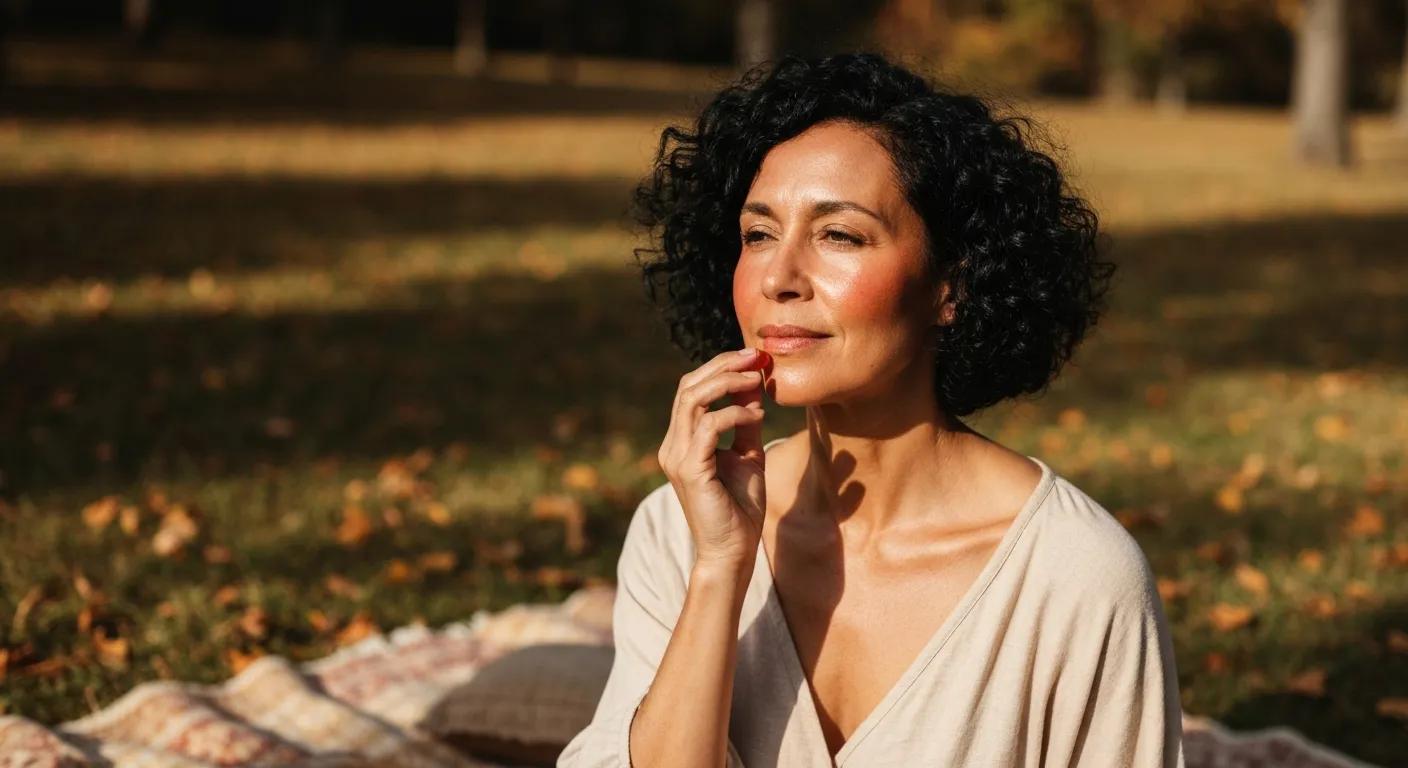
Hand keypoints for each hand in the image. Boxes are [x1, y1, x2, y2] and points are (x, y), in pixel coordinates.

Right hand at [657, 347, 769, 570]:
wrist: (732, 551)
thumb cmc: (740, 508)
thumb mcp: (747, 454)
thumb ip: (746, 422)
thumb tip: (754, 385)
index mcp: (681, 440)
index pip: (691, 389)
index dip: (720, 367)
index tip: (753, 359)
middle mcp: (673, 445)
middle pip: (688, 386)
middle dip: (723, 365)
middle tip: (755, 357)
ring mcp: (677, 456)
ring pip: (692, 399)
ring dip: (727, 382)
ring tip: (756, 377)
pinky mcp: (689, 470)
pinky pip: (709, 426)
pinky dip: (734, 413)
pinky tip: (757, 415)